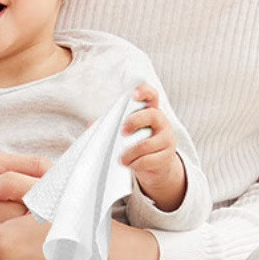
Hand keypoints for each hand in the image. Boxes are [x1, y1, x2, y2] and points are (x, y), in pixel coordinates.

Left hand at [121, 84, 185, 212]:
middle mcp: (161, 122)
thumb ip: (112, 125)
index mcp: (150, 112)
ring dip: (129, 153)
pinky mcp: (167, 156)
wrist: (157, 167)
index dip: (144, 92)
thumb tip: (91, 125)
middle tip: (122, 132)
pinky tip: (130, 165)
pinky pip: (148, 160)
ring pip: (146, 144)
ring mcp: (167, 139)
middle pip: (151, 116)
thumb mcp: (128, 133)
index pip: (151, 95)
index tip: (133, 95)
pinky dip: (135, 164)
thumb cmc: (137, 144)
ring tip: (121, 159)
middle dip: (134, 122)